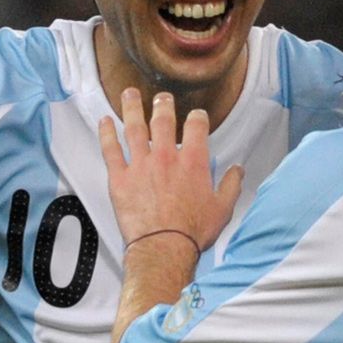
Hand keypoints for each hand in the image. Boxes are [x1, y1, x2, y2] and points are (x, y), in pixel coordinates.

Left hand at [100, 88, 242, 253]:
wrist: (164, 248)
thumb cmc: (193, 231)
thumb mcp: (223, 208)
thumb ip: (231, 184)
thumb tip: (238, 170)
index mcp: (193, 161)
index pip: (197, 126)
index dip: (198, 117)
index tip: (197, 116)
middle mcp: (166, 156)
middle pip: (163, 119)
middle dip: (163, 104)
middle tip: (161, 97)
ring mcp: (141, 165)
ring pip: (134, 127)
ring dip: (132, 107)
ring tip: (129, 94)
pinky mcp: (120, 178)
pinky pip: (110, 149)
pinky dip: (106, 133)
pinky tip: (104, 122)